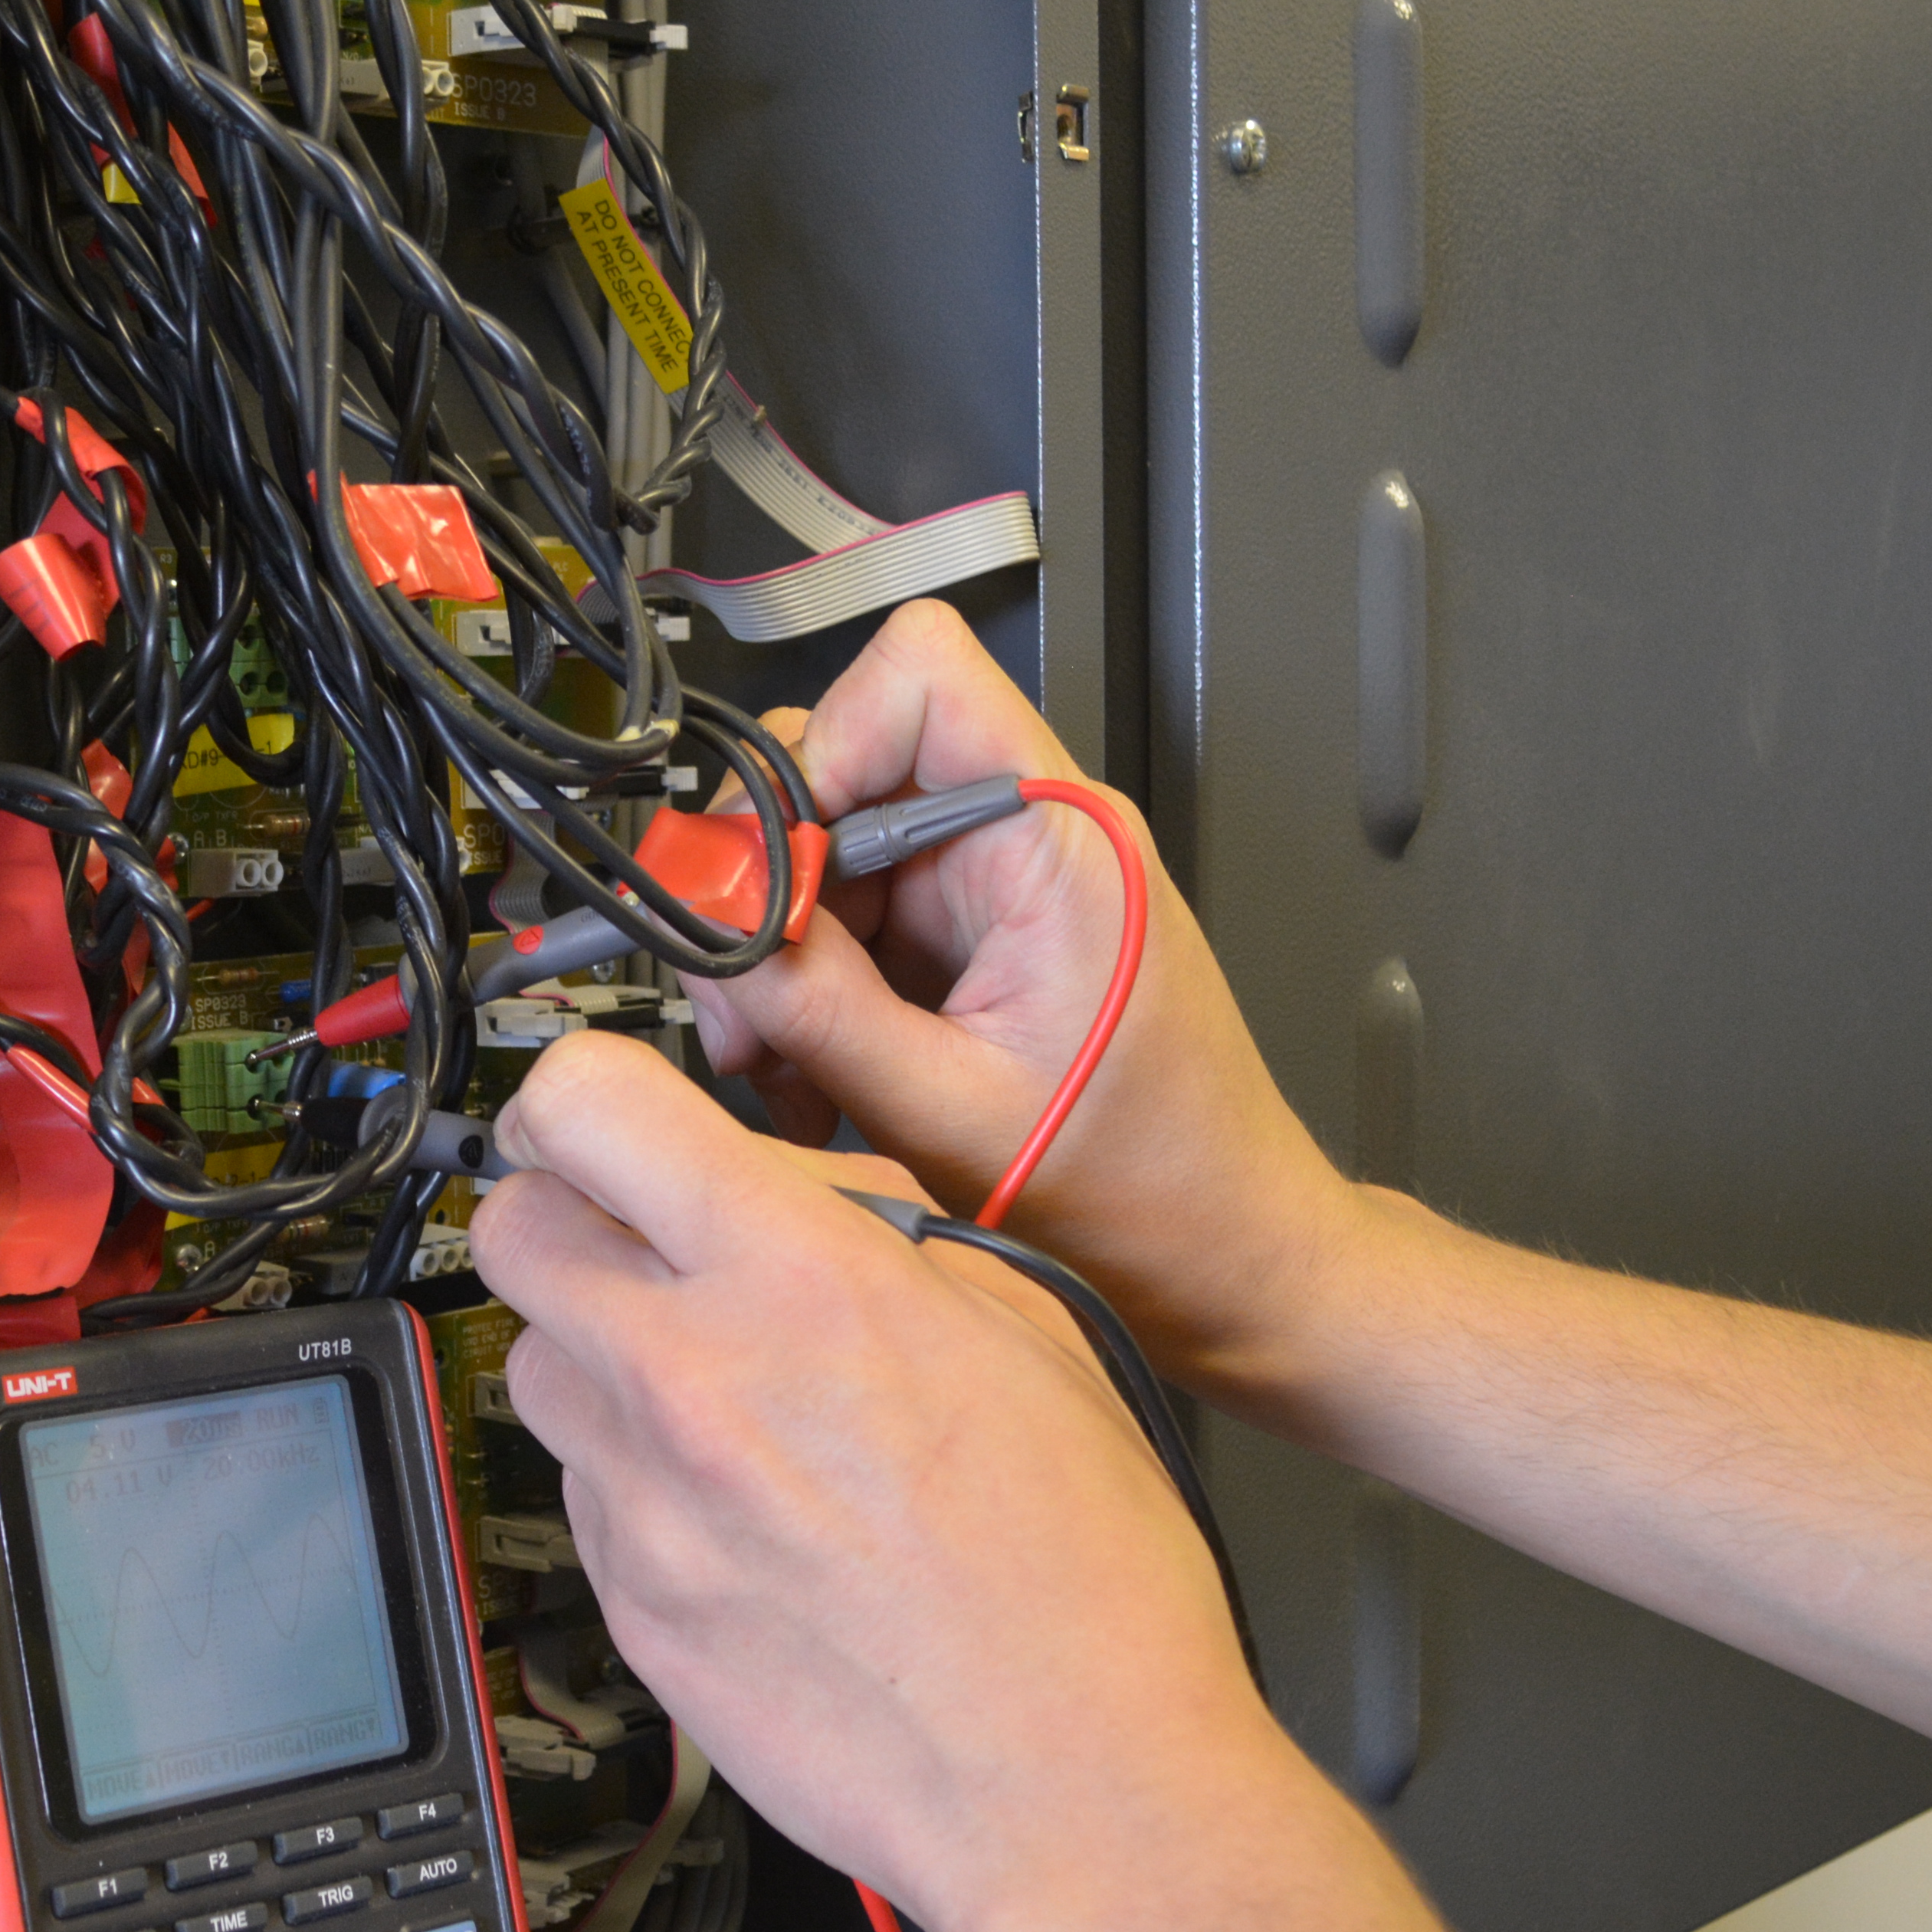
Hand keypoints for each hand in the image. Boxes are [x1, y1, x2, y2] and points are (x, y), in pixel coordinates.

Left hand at [470, 1034, 1291, 1931]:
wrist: (1074, 1788)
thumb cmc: (1085, 1578)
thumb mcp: (1028, 1328)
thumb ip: (876, 1234)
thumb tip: (786, 1196)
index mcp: (799, 1281)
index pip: (585, 1105)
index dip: (579, 1098)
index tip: (600, 1124)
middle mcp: (691, 1379)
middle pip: (511, 1230)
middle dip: (565, 1217)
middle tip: (643, 1251)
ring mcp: (642, 1505)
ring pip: (531, 1364)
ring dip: (598, 1355)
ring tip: (716, 1398)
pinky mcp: (628, 1608)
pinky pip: (581, 1494)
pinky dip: (636, 1479)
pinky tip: (742, 1514)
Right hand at [691, 600, 1363, 1392]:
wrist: (1222, 1256)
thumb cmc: (1147, 1190)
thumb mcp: (945, 1112)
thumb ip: (815, 1010)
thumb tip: (708, 930)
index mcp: (1061, 841)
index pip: (917, 675)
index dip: (822, 750)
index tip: (773, 868)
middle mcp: (1033, 835)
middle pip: (844, 771)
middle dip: (771, 887)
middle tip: (748, 1005)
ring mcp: (1001, 884)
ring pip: (829, 857)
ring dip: (781, 963)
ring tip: (784, 1070)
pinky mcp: (975, 935)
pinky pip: (853, 925)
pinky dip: (811, 1000)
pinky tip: (816, 1081)